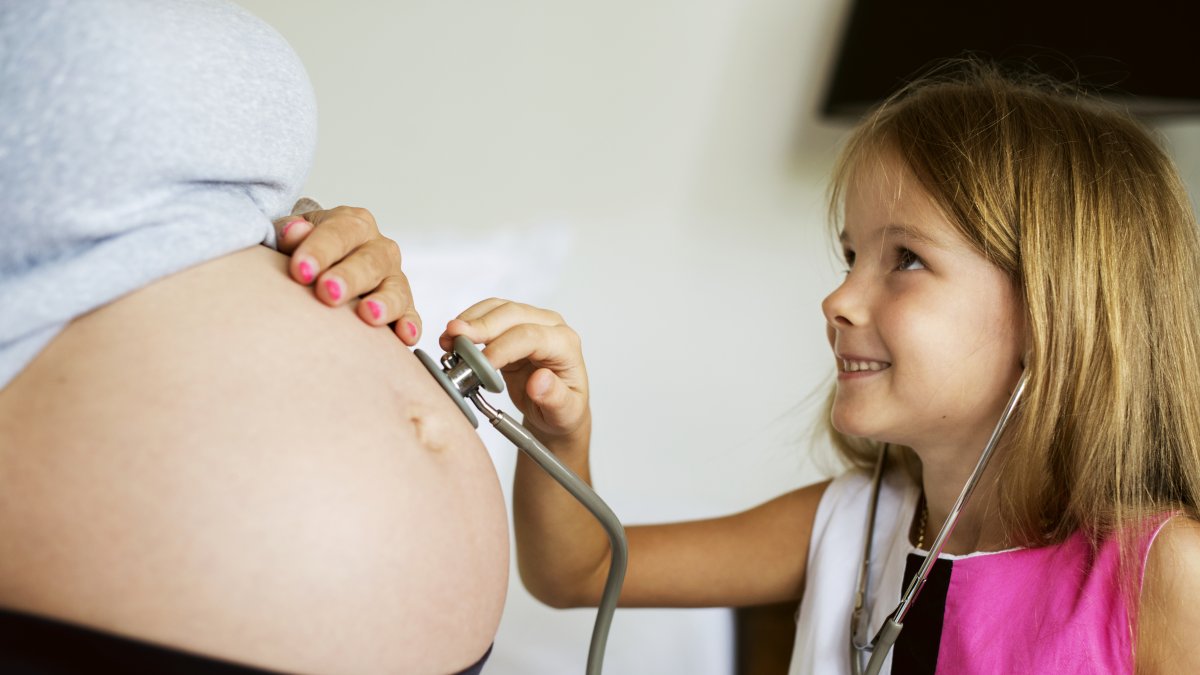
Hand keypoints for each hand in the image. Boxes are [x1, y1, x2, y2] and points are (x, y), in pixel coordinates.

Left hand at [273, 199, 421, 345]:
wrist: (322, 265)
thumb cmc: (306, 252)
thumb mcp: (293, 236)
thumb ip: (290, 232)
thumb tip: (294, 231)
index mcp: (352, 224)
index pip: (339, 233)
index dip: (319, 251)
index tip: (300, 271)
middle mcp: (379, 247)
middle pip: (370, 261)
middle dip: (350, 277)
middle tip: (328, 293)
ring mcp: (394, 277)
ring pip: (396, 288)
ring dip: (384, 302)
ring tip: (368, 314)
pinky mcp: (403, 305)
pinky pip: (410, 315)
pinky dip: (410, 325)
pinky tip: (405, 336)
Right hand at [440, 299, 588, 440]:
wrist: (554, 409)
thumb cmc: (563, 410)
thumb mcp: (565, 413)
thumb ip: (555, 398)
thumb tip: (539, 381)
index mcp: (565, 345)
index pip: (531, 337)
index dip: (503, 347)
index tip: (481, 364)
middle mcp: (550, 326)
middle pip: (512, 315)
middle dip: (481, 325)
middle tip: (454, 337)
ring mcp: (530, 322)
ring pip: (497, 308)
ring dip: (469, 320)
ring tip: (448, 338)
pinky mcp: (510, 326)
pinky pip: (487, 314)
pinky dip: (467, 323)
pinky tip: (452, 337)